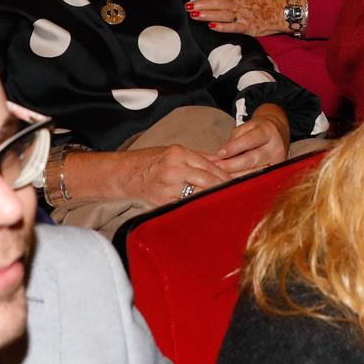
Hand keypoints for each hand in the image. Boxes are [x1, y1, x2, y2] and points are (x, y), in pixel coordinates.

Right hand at [94, 143, 232, 205]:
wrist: (125, 174)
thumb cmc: (149, 161)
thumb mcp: (173, 151)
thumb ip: (198, 157)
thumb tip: (221, 161)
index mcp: (179, 154)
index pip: (209, 165)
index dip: (225, 175)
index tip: (237, 181)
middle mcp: (174, 169)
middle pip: (207, 180)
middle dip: (224, 188)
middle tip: (238, 194)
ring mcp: (168, 186)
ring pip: (199, 194)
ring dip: (213, 199)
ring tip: (227, 204)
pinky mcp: (163, 201)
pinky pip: (185, 205)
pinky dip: (197, 208)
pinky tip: (207, 211)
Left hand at [187, 0, 288, 36]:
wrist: (287, 8)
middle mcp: (240, 4)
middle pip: (217, 2)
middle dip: (201, 4)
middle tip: (187, 5)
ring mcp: (244, 16)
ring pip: (222, 14)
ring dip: (207, 14)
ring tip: (194, 14)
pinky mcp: (249, 28)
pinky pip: (234, 27)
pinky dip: (223, 27)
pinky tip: (212, 27)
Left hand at [212, 103, 289, 175]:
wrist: (278, 133)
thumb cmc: (258, 130)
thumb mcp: (247, 127)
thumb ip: (235, 139)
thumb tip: (220, 155)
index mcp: (268, 132)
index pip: (250, 140)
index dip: (233, 148)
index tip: (220, 153)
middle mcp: (275, 148)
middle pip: (251, 159)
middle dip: (230, 165)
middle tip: (215, 167)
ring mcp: (278, 162)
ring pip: (253, 172)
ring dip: (234, 175)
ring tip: (219, 175)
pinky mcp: (276, 173)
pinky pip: (256, 179)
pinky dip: (242, 180)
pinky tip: (231, 180)